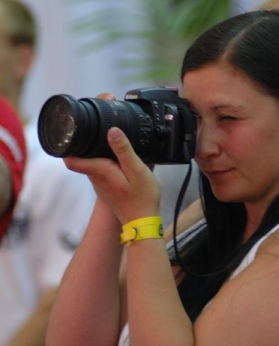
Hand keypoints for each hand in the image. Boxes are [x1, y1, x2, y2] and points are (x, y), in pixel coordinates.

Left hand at [63, 93, 159, 223]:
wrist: (143, 223)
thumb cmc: (141, 198)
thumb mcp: (137, 170)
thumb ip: (123, 150)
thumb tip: (112, 130)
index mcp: (99, 170)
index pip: (71, 157)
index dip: (68, 141)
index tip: (73, 128)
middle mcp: (95, 177)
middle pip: (81, 156)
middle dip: (85, 138)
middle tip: (96, 122)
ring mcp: (100, 183)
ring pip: (91, 161)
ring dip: (96, 148)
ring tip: (109, 135)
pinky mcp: (106, 186)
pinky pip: (100, 168)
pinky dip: (104, 158)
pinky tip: (117, 155)